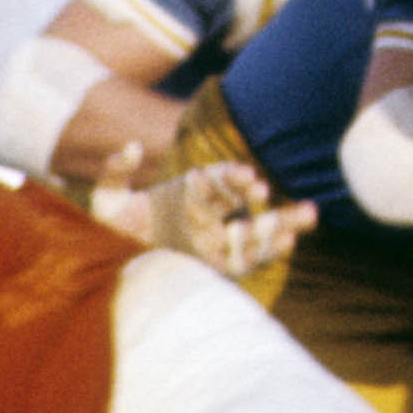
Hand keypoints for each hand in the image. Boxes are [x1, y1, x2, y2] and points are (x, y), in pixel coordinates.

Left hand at [86, 146, 317, 275]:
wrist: (102, 259)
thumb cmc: (106, 228)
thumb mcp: (106, 196)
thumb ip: (116, 170)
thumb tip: (133, 147)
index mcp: (192, 194)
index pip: (222, 181)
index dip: (235, 178)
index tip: (246, 177)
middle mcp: (209, 217)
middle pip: (252, 208)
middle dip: (277, 204)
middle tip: (302, 200)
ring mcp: (212, 242)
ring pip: (257, 234)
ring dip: (283, 227)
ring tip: (310, 217)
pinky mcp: (209, 265)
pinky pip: (244, 260)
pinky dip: (265, 251)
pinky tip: (286, 243)